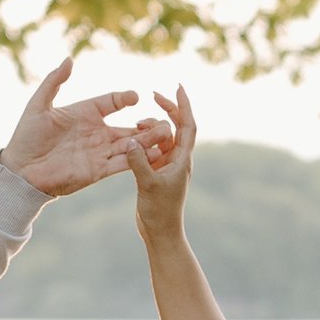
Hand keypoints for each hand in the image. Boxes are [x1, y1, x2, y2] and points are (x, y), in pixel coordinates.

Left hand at [0, 51, 166, 196]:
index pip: (112, 102)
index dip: (124, 98)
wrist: (20, 171)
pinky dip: (138, 159)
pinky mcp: (98, 171)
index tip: (135, 97)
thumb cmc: (26, 137)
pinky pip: (123, 163)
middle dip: (147, 124)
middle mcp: (95, 132)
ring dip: (149, 141)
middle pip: (129, 126)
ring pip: (131, 145)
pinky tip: (154, 155)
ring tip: (166, 136)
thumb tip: (69, 59)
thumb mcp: (39, 105)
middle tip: (165, 119)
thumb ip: (54, 81)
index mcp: (84, 113)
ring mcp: (98, 152)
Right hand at [131, 81, 195, 236]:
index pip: (188, 125)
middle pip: (178, 126)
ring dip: (152, 126)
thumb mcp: (148, 185)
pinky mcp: (157, 172)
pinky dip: (144, 139)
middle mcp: (178, 159)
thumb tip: (131, 141)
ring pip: (163, 137)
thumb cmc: (160, 212)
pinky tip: (132, 136)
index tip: (178, 87)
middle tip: (154, 94)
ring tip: (137, 123)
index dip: (184, 105)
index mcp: (182, 159)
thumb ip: (139, 162)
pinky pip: (152, 148)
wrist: (160, 232)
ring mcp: (168, 165)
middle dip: (168, 108)